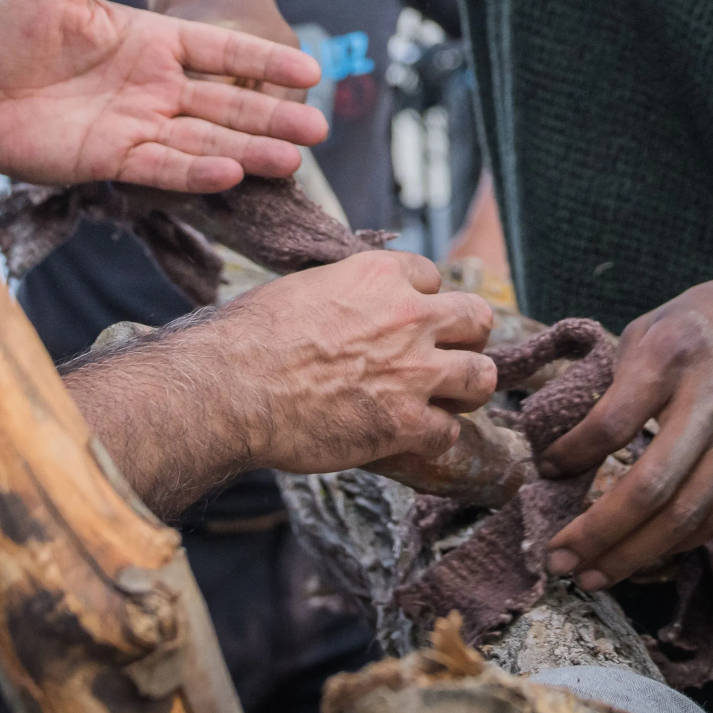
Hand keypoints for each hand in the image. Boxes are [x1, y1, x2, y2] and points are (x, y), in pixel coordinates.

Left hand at [0, 0, 325, 189]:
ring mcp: (138, 124)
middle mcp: (156, 85)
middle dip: (273, 114)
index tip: (307, 67)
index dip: (263, 60)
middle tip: (319, 127)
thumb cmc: (8, 31)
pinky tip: (233, 174)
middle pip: (227, 101)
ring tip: (292, 158)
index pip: (221, 50)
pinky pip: (164, 166)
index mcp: (152, 41)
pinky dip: (198, 172)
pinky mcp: (113, 159)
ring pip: (206, 139)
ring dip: (249, 149)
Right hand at [215, 252, 498, 471]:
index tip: (408, 318)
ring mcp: (414, 372)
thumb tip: (351, 304)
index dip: (422, 299)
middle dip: (465, 336)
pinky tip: (412, 436)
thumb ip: (346, 292)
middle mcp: (409, 317)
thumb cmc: (251, 337)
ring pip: (481, 376)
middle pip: (476, 318)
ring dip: (466, 387)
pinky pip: (449, 432)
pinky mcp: (405, 423)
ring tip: (448, 397)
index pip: (432, 277)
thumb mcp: (305, 287)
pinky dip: (434, 436)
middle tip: (447, 353)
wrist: (231, 388)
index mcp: (380, 275)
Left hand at [535, 258, 712, 592]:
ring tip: (591, 576)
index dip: (572, 456)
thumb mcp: (658, 323)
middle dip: (599, 533)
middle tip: (558, 559)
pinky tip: (642, 554)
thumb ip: (619, 377)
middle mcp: (712, 401)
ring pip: (686, 517)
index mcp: (673, 355)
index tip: (546, 472)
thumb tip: (575, 439)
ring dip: (633, 556)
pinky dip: (675, 544)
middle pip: (652, 487)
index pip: (612, 423)